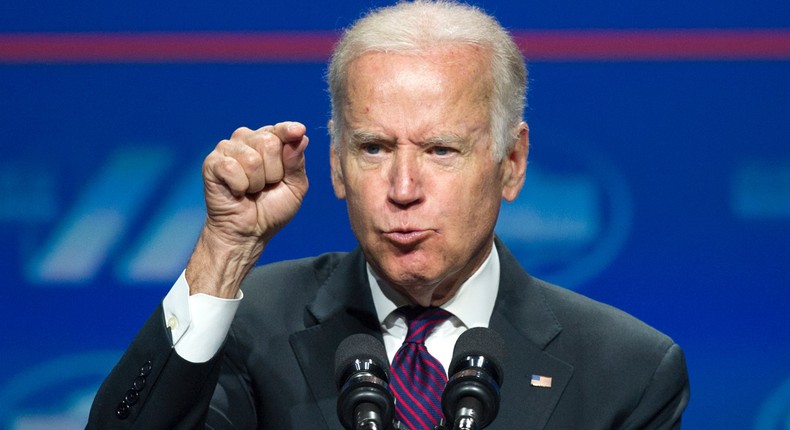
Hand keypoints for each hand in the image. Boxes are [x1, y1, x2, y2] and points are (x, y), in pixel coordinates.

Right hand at [186, 122, 308, 297]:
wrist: (248, 232)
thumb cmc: (271, 209)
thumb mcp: (295, 187)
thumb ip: (297, 162)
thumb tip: (300, 136)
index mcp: (268, 142)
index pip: (281, 129)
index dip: (289, 131)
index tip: (297, 131)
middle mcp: (247, 140)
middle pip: (269, 142)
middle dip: (274, 172)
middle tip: (265, 186)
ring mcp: (227, 149)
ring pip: (252, 158)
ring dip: (256, 183)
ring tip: (251, 190)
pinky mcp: (212, 163)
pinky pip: (232, 168)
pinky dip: (239, 187)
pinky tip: (236, 191)